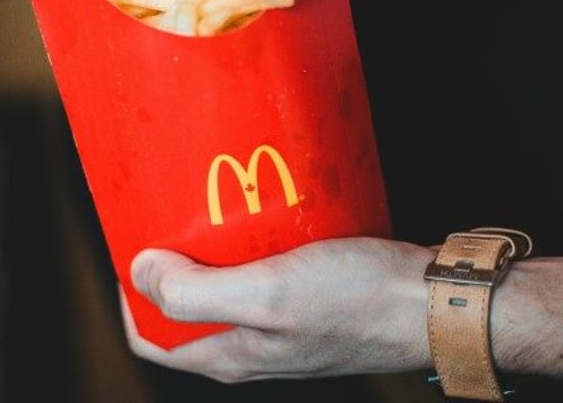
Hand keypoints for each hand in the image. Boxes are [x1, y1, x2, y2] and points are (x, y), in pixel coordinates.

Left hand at [124, 238, 435, 381]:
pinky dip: (248, 246)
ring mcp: (277, 324)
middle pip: (184, 309)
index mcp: (229, 354)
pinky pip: (259, 273)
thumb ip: (196, 292)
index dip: (130, 295)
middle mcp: (248, 345)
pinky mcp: (304, 299)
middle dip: (168, 266)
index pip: (151, 337)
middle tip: (170, 216)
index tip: (132, 245)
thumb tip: (141, 272)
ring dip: (208, 252)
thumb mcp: (268, 294)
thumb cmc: (358, 301)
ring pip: (221, 288)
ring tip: (210, 208)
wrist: (432, 302)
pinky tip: (257, 214)